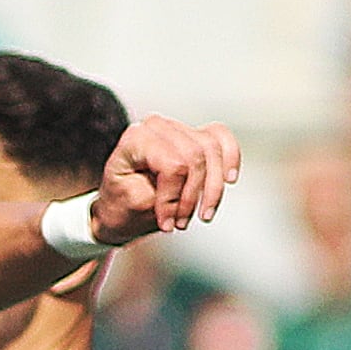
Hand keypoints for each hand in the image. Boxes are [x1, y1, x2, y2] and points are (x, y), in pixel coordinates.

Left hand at [92, 116, 241, 242]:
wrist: (120, 204)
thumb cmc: (121, 203)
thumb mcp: (134, 204)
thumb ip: (161, 197)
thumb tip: (184, 195)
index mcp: (135, 139)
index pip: (172, 164)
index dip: (174, 198)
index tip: (167, 222)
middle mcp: (156, 127)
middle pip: (195, 157)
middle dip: (193, 196)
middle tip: (182, 222)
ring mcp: (177, 128)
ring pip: (213, 151)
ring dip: (212, 189)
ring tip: (202, 215)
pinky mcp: (195, 135)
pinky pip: (222, 140)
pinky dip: (230, 159)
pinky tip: (229, 179)